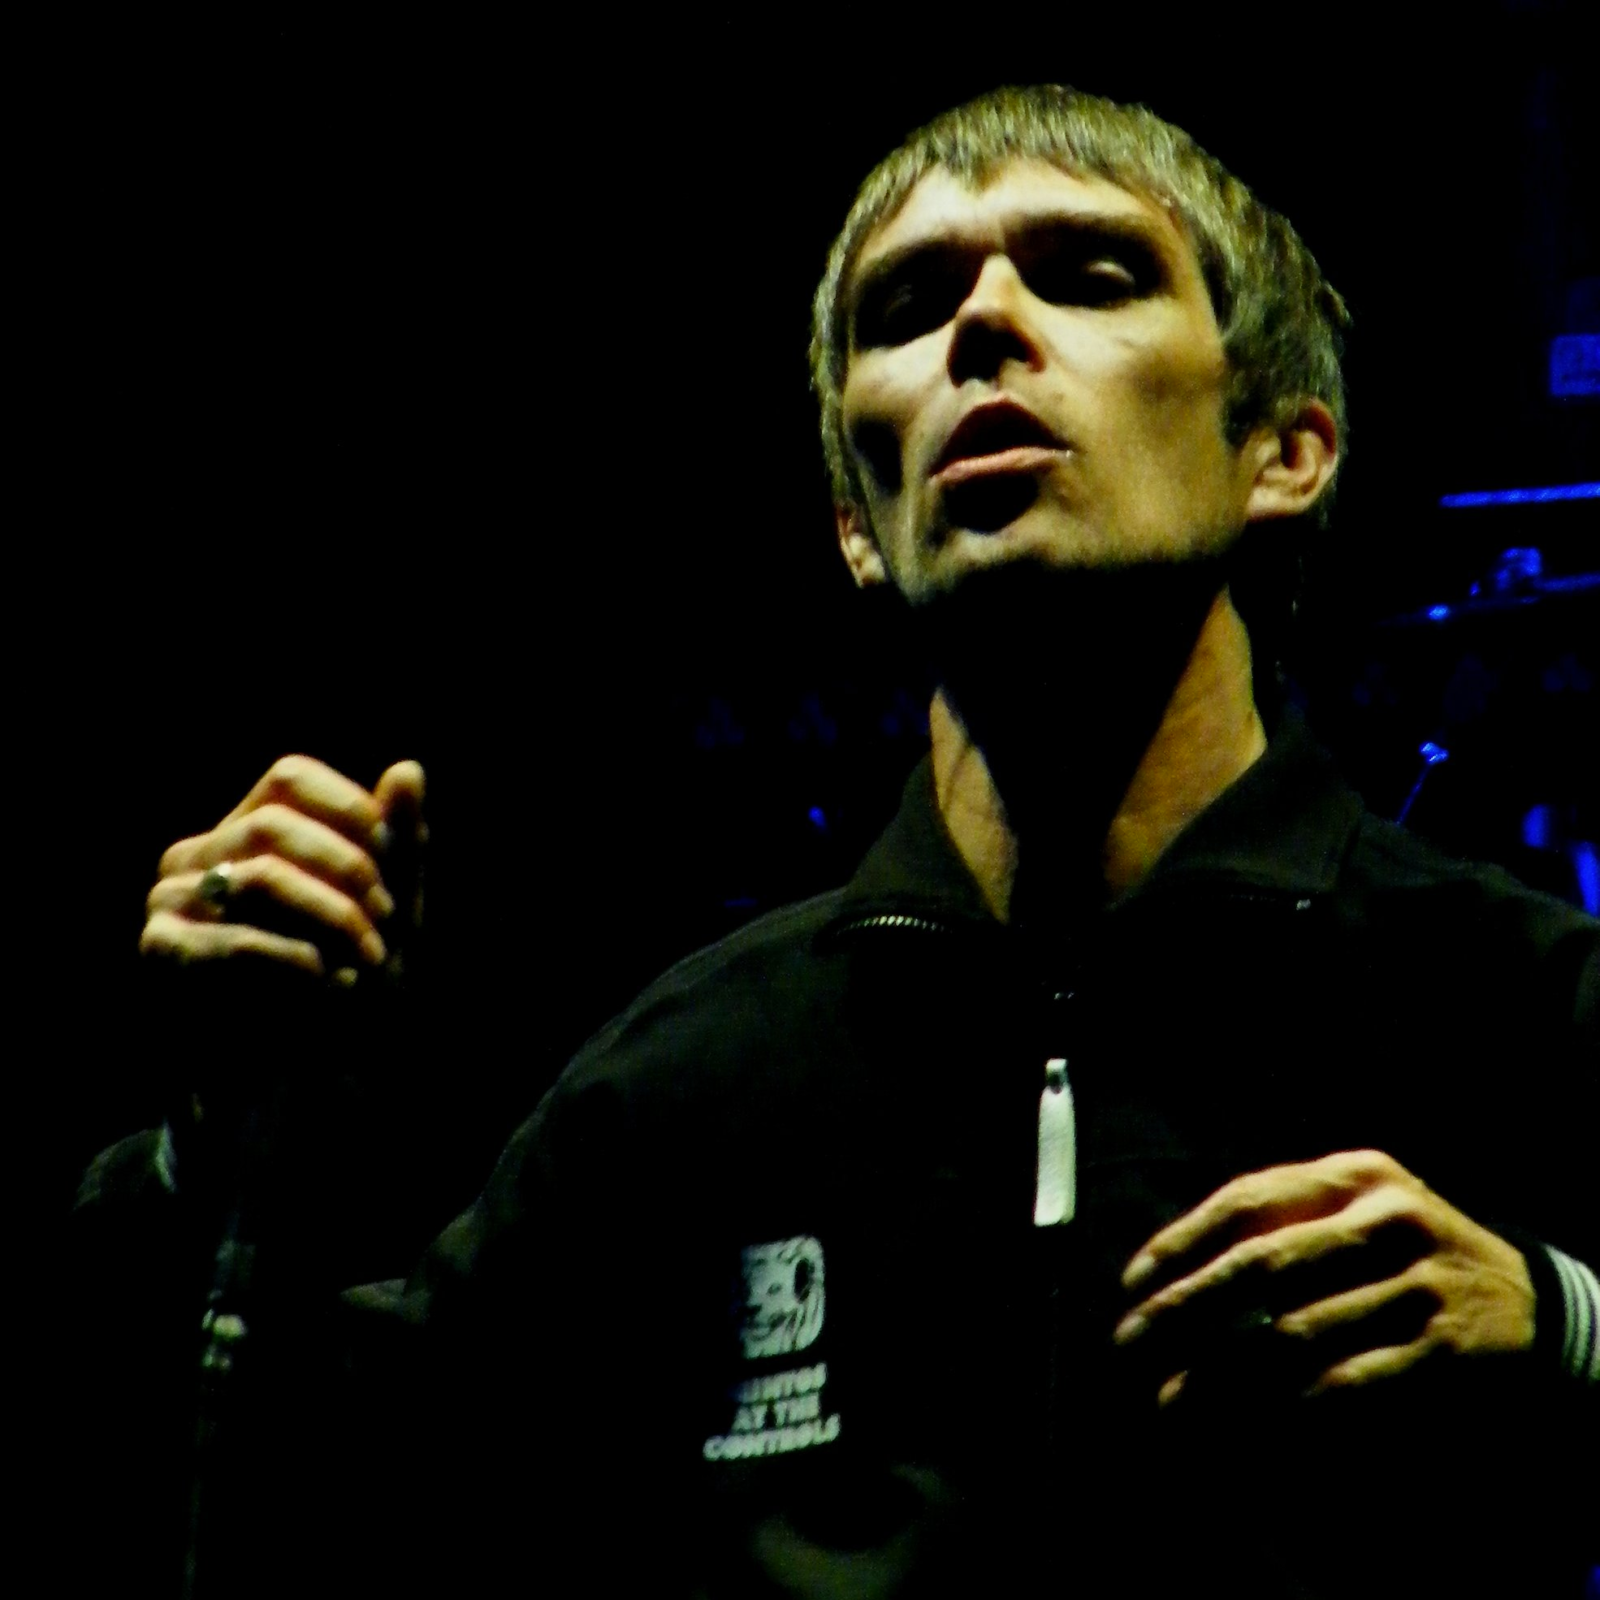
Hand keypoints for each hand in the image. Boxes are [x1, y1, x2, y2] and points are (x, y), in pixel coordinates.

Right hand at [141, 755, 425, 984]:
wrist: (302, 1070)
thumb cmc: (345, 977)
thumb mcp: (387, 907)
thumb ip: (397, 842)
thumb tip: (410, 768)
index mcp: (248, 831)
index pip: (289, 778)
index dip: (347, 807)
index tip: (391, 854)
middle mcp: (199, 854)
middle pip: (274, 824)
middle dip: (347, 868)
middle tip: (386, 917)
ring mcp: (171, 900)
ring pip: (261, 877)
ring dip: (334, 918)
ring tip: (370, 957)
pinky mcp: (164, 952)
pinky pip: (238, 940)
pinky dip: (298, 960)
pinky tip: (334, 982)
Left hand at [1114, 1149, 1534, 1403]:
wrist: (1534, 1304)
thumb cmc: (1411, 1255)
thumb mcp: (1362, 1209)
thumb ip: (1286, 1222)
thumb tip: (1178, 1268)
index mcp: (1355, 1175)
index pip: (1246, 1200)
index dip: (1180, 1241)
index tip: (1131, 1283)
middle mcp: (1387, 1220)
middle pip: (1261, 1266)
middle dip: (1184, 1309)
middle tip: (1131, 1343)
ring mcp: (1417, 1285)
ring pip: (1293, 1333)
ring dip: (1221, 1373)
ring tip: (1171, 1400)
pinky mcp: (1442, 1351)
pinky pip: (1345, 1383)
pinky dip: (1285, 1407)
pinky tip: (1242, 1426)